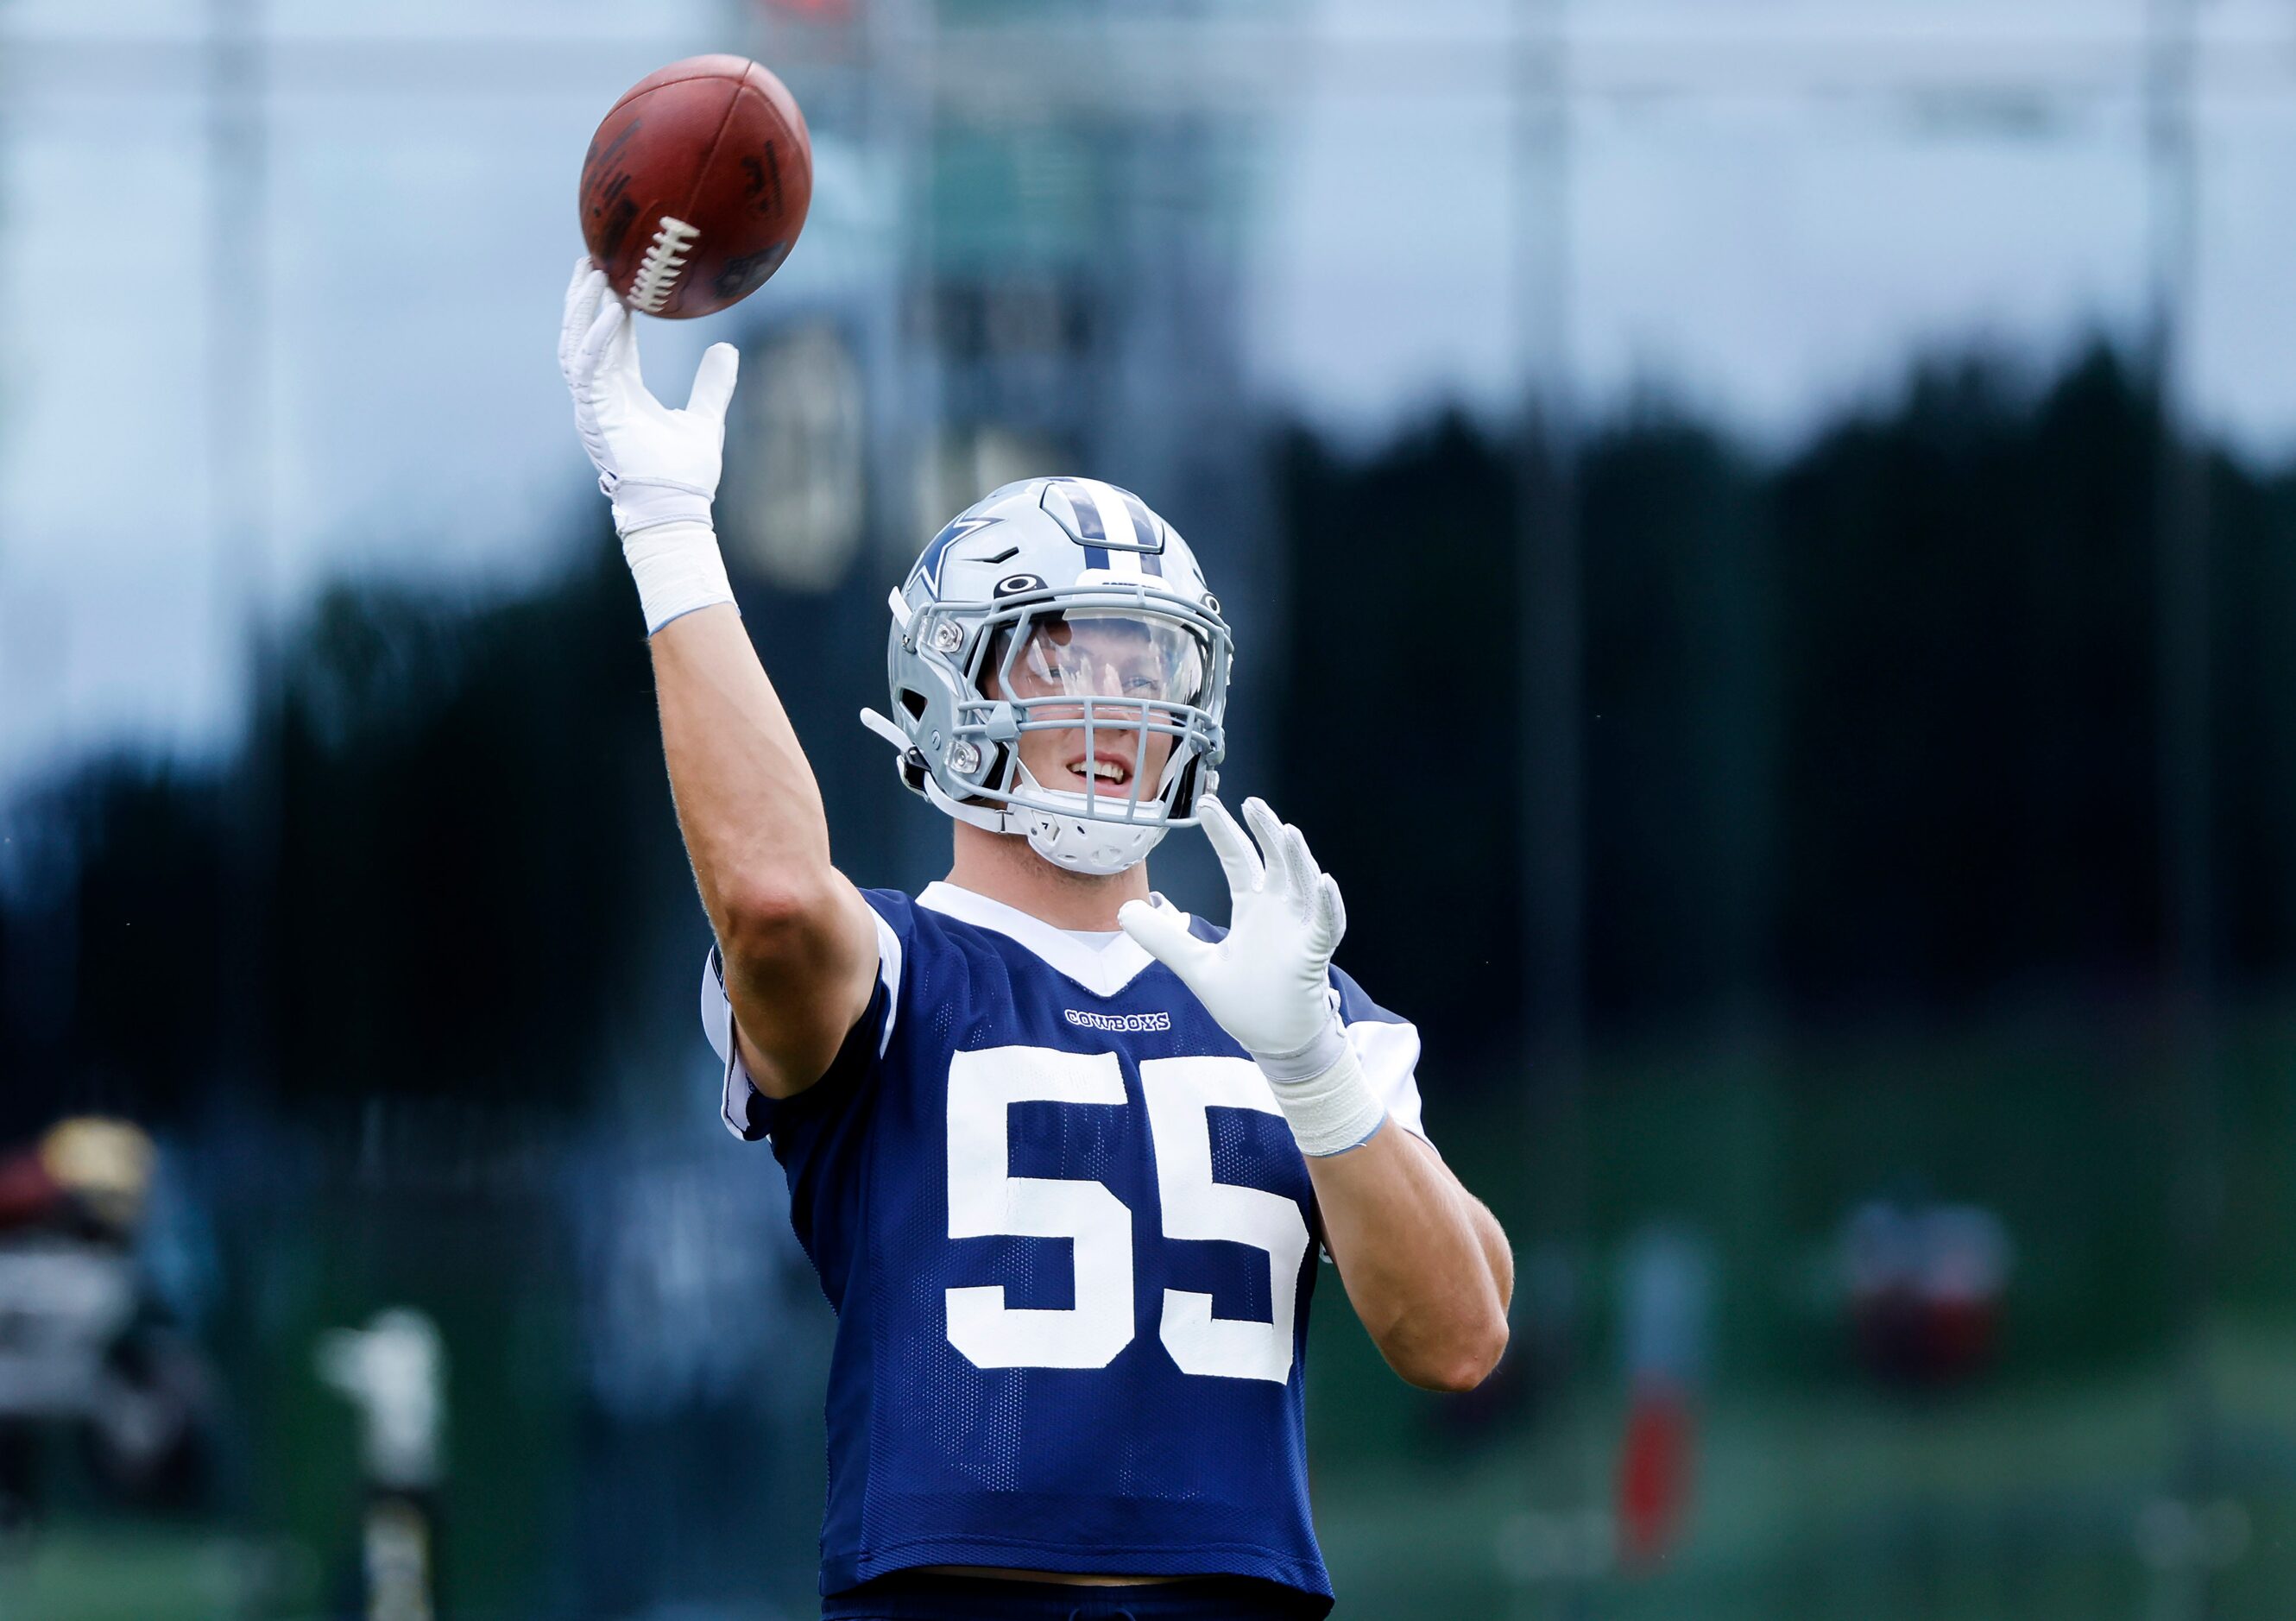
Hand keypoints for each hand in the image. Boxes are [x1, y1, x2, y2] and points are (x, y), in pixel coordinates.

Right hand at [558, 256, 737, 536]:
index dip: (609, 310)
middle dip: (582, 298)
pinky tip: (613, 310)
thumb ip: (713, 385)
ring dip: (583, 308)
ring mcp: (592, 406)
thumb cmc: (687, 474)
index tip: (615, 277)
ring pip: (575, 345)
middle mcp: (600, 397)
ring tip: (593, 271)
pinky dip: (598, 339)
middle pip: (581, 336)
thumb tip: (727, 350)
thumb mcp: (706, 418)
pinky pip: (588, 368)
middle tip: (590, 258)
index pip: (609, 343)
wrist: (678, 507)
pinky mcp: (594, 414)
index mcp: (621, 395)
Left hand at [1119, 795, 1348, 1076]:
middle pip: (1275, 860)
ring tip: (1287, 831)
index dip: (1225, 833)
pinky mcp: (1313, 955)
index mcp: (1253, 909)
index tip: (1207, 804)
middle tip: (1250, 802)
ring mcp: (1299, 930)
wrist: (1274, 1042)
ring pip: (1304, 884)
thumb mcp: (1195, 967)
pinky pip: (1327, 925)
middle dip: (1265, 831)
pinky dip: (1328, 904)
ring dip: (1298, 859)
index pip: (1239, 860)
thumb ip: (1163, 939)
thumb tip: (1123, 912)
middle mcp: (1279, 911)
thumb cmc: (1246, 1002)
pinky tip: (1325, 882)